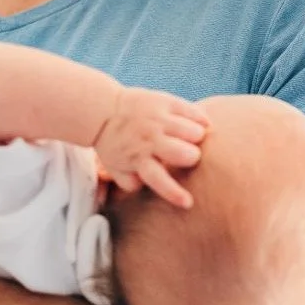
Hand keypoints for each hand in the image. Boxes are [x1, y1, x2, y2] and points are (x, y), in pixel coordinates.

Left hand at [94, 87, 209, 206]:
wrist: (103, 110)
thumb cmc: (115, 144)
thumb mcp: (115, 168)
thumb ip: (131, 183)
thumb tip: (146, 187)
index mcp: (138, 159)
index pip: (158, 179)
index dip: (174, 193)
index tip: (187, 203)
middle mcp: (150, 139)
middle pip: (186, 154)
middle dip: (192, 157)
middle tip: (187, 154)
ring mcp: (158, 119)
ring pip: (194, 132)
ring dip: (196, 137)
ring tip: (188, 137)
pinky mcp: (165, 102)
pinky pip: (194, 112)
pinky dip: (201, 119)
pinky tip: (199, 123)